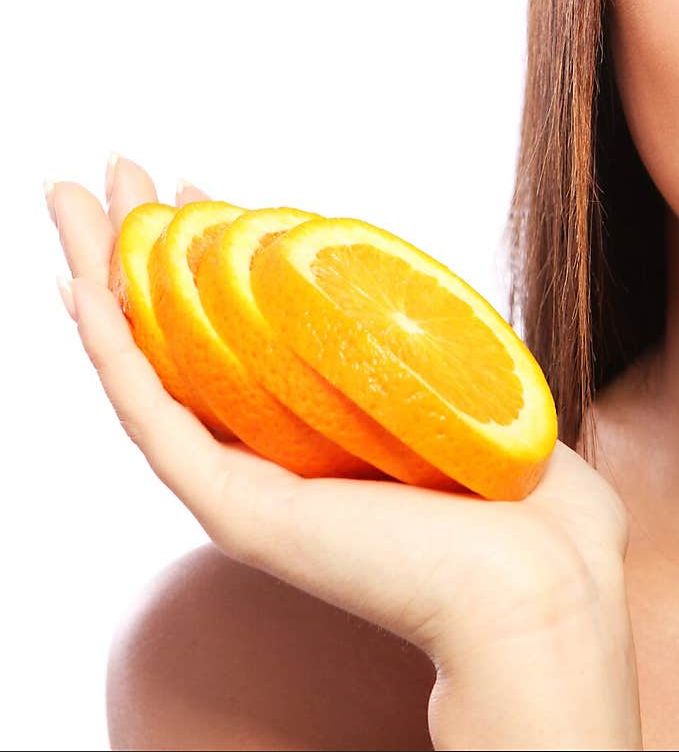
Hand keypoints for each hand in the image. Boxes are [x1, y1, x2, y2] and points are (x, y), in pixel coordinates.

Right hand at [48, 156, 641, 745]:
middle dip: (132, 246)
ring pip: (143, 366)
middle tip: (108, 170)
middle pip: (173, 334)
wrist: (539, 582)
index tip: (192, 185)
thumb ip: (428, 340)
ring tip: (65, 201)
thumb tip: (408, 279)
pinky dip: (111, 356)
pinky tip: (81, 293)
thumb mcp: (464, 385)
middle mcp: (263, 451)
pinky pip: (155, 422)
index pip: (234, 327)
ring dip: (98, 278)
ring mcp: (242, 482)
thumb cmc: (521, 495)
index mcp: (310, 425)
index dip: (205, 253)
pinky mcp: (238, 511)